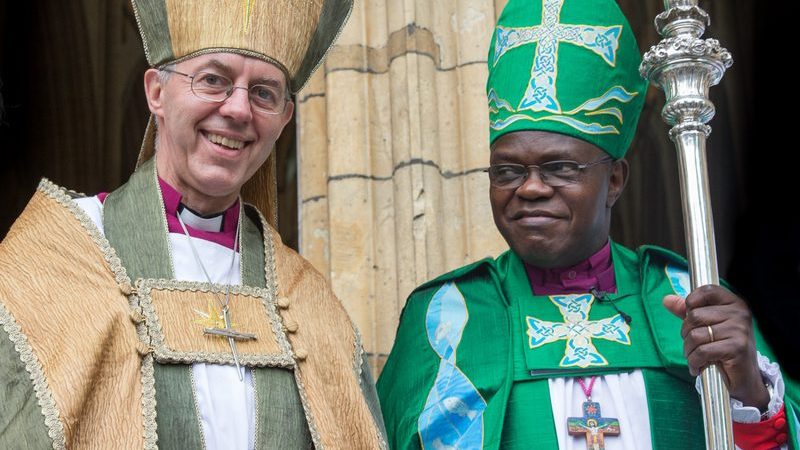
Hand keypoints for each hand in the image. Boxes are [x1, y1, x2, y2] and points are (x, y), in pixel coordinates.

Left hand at [663, 285, 768, 409]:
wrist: (744, 378)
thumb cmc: (724, 349)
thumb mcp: (706, 326)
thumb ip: (687, 312)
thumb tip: (666, 299)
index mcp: (734, 303)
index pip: (706, 290)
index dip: (691, 303)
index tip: (691, 319)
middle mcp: (740, 313)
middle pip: (694, 315)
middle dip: (686, 334)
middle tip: (693, 345)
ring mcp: (740, 330)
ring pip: (695, 335)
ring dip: (689, 350)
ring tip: (696, 357)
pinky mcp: (737, 348)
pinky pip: (702, 351)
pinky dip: (694, 362)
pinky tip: (699, 367)